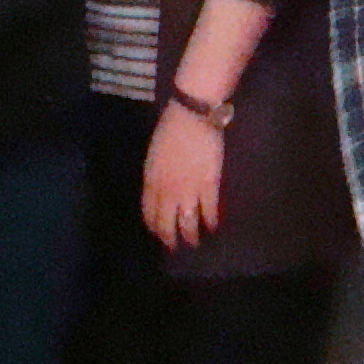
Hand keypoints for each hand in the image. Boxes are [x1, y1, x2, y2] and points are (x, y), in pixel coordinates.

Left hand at [141, 103, 226, 249]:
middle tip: (175, 247)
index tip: (158, 234)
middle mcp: (167, 190)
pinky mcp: (208, 184)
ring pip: (187, 223)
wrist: (191, 116)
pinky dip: (211, 221)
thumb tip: (160, 190)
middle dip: (170, 238)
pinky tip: (213, 227)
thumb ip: (156, 175)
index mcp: (151, 180)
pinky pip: (209, 210)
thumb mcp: (154, 155)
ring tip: (194, 242)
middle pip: (166, 223)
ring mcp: (188, 189)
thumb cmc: (171, 129)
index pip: (149, 212)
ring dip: (191, 236)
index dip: (154, 226)